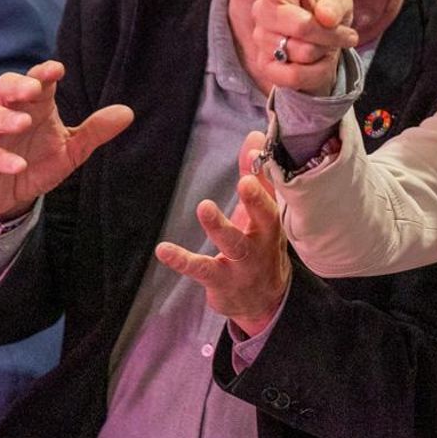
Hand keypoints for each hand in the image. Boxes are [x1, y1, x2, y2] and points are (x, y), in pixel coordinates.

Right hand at [0, 61, 132, 221]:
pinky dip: (1, 158)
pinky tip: (19, 165)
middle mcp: (12, 115)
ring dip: (6, 118)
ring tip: (25, 123)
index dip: (44, 73)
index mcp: (36, 108)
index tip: (58, 69)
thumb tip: (128, 112)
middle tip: (34, 89)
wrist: (11, 197)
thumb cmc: (38, 163)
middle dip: (18, 85)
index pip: (37, 82)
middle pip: (5, 88)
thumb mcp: (72, 149)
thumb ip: (95, 131)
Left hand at [155, 131, 289, 336]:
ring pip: (235, 245)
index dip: (264, 177)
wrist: (263, 300)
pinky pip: (202, 270)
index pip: (272, 196)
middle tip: (245, 182)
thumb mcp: (260, 213)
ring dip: (220, 226)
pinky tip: (164, 250)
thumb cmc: (260, 246)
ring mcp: (243, 264)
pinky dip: (182, 260)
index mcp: (271, 223)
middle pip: (265, 220)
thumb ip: (256, 176)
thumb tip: (255, 137)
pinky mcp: (221, 281)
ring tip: (205, 207)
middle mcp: (263, 243)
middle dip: (256, 201)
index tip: (255, 155)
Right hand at [225, 0, 357, 96]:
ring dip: (323, 52)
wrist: (326, 50)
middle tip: (342, 35)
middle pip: (301, 25)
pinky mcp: (264, 66)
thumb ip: (336, 4)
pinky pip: (294, 75)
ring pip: (302, 51)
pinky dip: (315, 72)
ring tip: (322, 46)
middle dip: (330, 34)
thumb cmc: (328, 16)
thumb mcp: (341, 3)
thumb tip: (325, 18)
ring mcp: (261, 39)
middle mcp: (264, 10)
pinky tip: (314, 64)